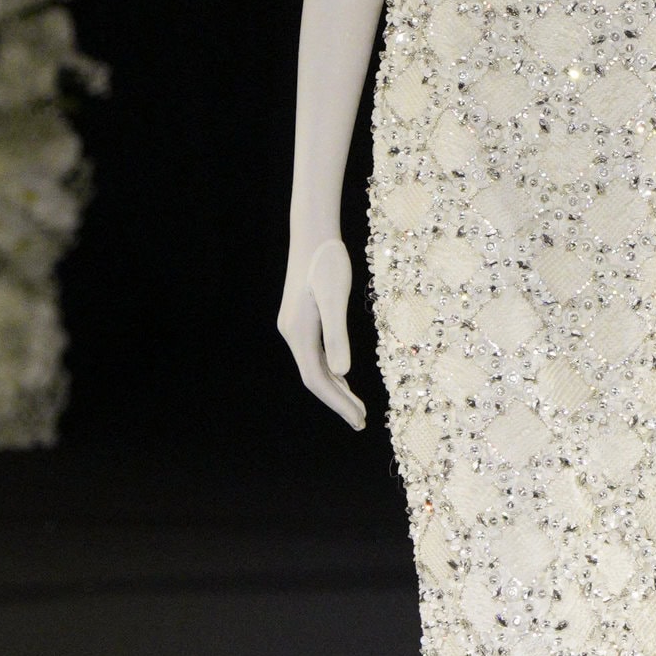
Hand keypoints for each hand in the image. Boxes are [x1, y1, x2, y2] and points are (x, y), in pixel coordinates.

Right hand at [277, 238, 366, 429]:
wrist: (313, 234)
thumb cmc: (328, 262)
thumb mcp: (337, 298)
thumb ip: (338, 335)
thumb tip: (343, 373)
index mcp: (299, 334)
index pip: (318, 380)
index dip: (338, 403)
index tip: (359, 419)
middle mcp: (292, 334)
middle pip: (316, 378)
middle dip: (338, 401)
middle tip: (362, 421)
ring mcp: (295, 327)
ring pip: (315, 367)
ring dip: (336, 389)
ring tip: (356, 407)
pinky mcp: (301, 319)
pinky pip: (315, 354)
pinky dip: (331, 370)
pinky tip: (343, 376)